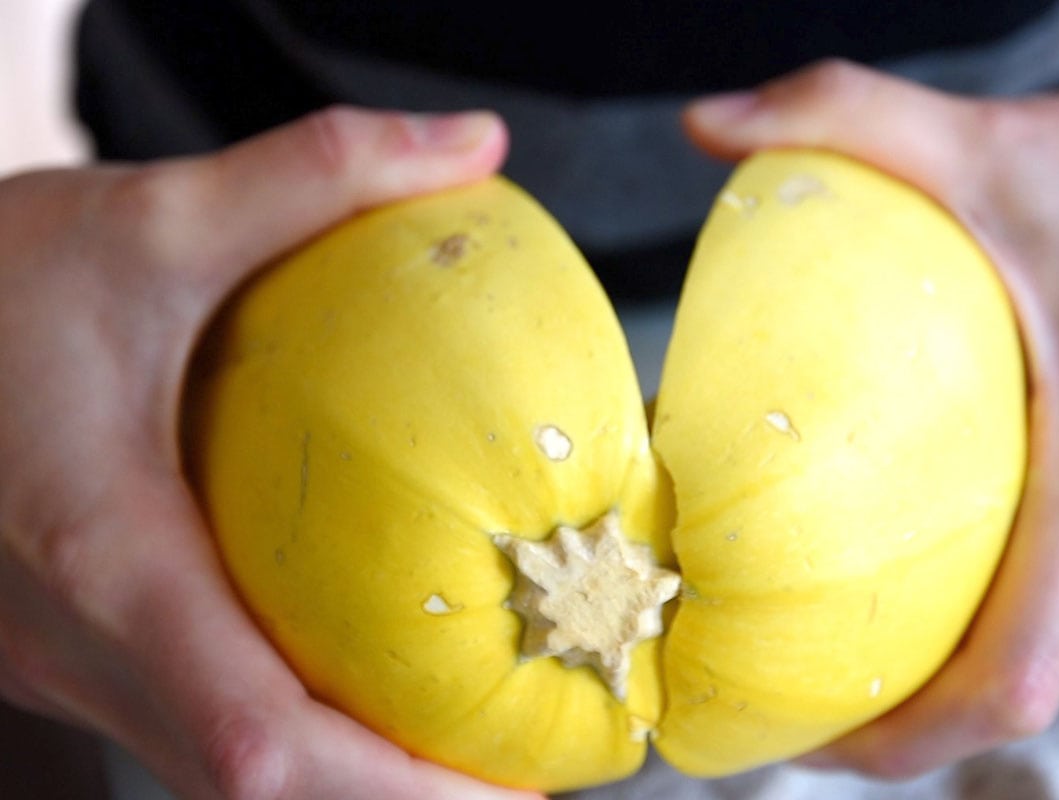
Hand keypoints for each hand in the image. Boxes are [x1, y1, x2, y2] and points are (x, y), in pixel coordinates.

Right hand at [0, 106, 540, 799]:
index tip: (505, 794)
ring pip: (214, 768)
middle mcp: (72, 641)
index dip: (385, 786)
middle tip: (518, 783)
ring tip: (462, 750)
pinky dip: (288, 739)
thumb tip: (470, 145)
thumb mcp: (150, 217)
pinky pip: (185, 724)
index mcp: (100, 557)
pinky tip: (356, 689)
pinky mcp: (63, 644)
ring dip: (343, 781)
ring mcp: (58, 658)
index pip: (253, 733)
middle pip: (248, 786)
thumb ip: (313, 174)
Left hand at [684, 61, 1058, 778]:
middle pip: (1012, 686)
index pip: (1012, 671)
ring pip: (1043, 652)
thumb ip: (844, 115)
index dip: (898, 735)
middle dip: (890, 719)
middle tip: (765, 691)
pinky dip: (981, 628)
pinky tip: (905, 587)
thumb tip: (704, 125)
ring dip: (936, 676)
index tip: (791, 734)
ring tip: (817, 648)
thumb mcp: (996, 141)